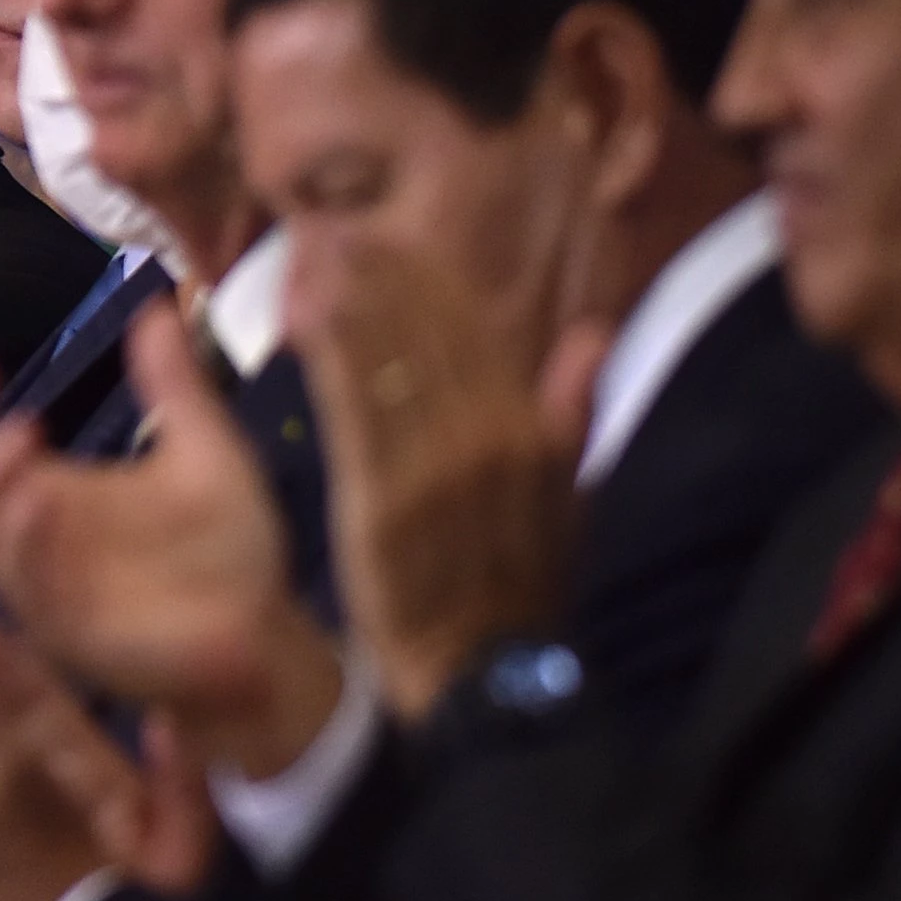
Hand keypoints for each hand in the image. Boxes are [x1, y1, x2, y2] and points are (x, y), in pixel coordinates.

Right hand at [0, 302, 343, 775]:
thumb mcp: (205, 449)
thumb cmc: (232, 551)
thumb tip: (158, 303)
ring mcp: (51, 592)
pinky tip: (39, 499)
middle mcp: (38, 544)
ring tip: (15, 435)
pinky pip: (36, 594)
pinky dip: (31, 549)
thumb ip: (175, 384)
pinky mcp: (78, 636)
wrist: (272, 637)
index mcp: (53, 498)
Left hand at [286, 238, 605, 720]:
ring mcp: (435, 470)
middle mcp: (489, 439)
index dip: (428, 284)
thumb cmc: (516, 587)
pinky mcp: (383, 502)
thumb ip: (574, 412)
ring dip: (354, 302)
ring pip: (393, 366)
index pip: (477, 338)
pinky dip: (334, 362)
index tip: (387, 237)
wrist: (479, 673)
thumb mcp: (566, 499)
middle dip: (383, 278)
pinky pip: (357, 416)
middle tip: (338, 226)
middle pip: (430, 339)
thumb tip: (593, 332)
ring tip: (318, 252)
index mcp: (531, 433)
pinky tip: (307, 319)